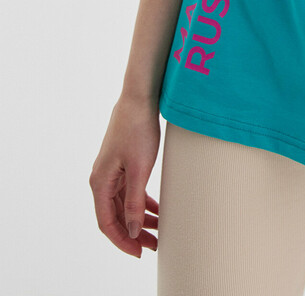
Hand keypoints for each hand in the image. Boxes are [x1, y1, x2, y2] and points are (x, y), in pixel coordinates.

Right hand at [89, 93, 160, 256]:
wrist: (139, 97)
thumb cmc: (137, 129)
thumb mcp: (139, 168)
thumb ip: (135, 201)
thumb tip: (133, 230)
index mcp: (100, 182)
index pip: (107, 222)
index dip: (122, 240)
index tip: (138, 252)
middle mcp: (102, 179)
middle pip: (115, 216)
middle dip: (133, 233)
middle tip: (152, 245)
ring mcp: (112, 171)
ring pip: (124, 204)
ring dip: (139, 219)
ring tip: (158, 231)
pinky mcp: (122, 163)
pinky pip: (130, 191)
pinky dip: (142, 202)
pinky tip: (155, 210)